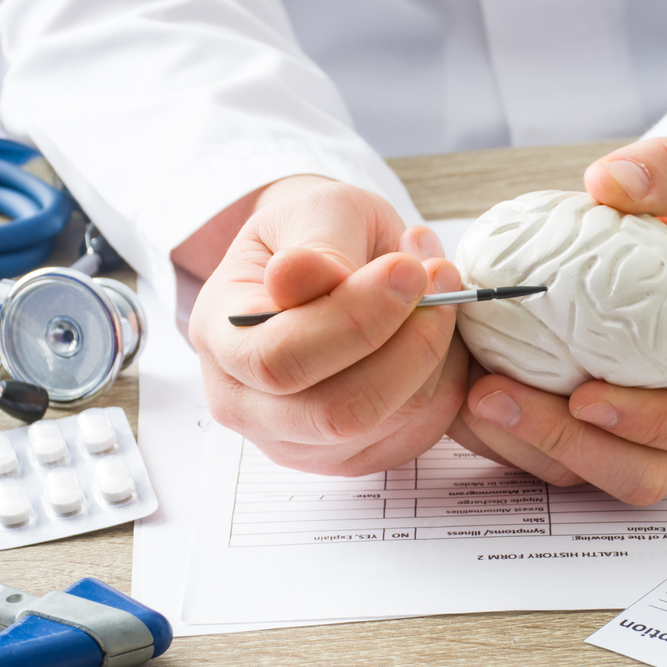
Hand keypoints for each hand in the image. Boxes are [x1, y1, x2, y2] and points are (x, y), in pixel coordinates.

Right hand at [185, 176, 468, 474]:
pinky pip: (419, 432)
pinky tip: (436, 332)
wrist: (323, 264)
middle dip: (409, 346)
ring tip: (441, 291)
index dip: (354, 321)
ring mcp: (300, 443)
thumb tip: (306, 274)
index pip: (279, 360)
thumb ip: (315, 244)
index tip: (408, 270)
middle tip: (442, 280)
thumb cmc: (312, 235)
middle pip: (337, 413)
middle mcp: (248, 407)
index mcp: (221, 340)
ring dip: (435, 356)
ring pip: (388, 423)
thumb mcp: (311, 211)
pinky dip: (445, 381)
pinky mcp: (353, 456)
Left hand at [451, 135, 666, 504]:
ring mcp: (619, 441)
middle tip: (499, 395)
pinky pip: (530, 459)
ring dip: (518, 444)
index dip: (656, 427)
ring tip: (467, 390)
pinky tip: (455, 386)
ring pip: (575, 474)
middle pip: (636, 474)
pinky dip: (492, 434)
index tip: (588, 396)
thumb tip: (612, 182)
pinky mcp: (568, 439)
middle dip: (565, 447)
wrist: (651, 247)